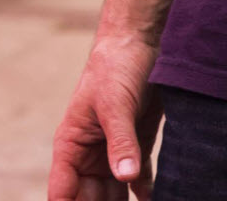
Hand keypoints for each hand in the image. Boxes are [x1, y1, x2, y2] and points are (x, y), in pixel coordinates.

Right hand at [49, 31, 161, 200]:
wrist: (141, 41)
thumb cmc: (116, 66)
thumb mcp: (115, 104)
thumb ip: (121, 142)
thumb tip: (126, 178)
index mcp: (71, 145)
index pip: (63, 193)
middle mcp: (89, 155)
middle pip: (89, 200)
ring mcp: (114, 153)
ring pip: (114, 197)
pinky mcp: (138, 148)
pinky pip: (140, 185)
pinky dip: (147, 197)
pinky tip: (164, 200)